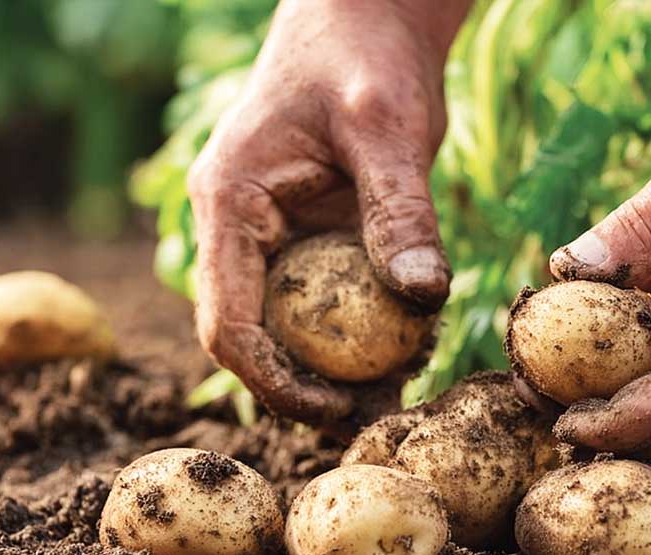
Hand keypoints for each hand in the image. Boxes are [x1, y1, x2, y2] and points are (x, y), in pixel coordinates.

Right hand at [188, 0, 470, 424]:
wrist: (367, 10)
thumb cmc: (365, 51)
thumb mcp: (387, 126)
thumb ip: (400, 211)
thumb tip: (423, 300)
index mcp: (230, 203)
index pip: (227, 321)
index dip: (272, 380)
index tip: (335, 406)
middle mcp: (238, 226)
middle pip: (251, 335)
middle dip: (304, 386)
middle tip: (374, 417)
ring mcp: (271, 232)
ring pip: (287, 324)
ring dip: (332, 366)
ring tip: (395, 394)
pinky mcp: (309, 232)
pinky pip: (323, 299)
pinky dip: (357, 330)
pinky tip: (407, 346)